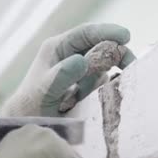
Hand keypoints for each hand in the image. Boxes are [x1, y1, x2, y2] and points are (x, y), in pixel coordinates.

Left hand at [0, 23, 134, 116]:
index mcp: (58, 48)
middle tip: (130, 66)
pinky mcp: (84, 85)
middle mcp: (70, 55)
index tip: (125, 37)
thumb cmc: (31, 105)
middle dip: (115, 55)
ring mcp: (78, 70)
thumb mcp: (45, 89)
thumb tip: (82, 61)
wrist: (28, 125)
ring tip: (91, 96)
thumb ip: (63, 75)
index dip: (107, 32)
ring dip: (106, 77)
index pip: (86, 33)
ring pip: (103, 66)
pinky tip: (92, 101)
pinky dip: (104, 89)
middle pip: (100, 47)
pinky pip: (101, 83)